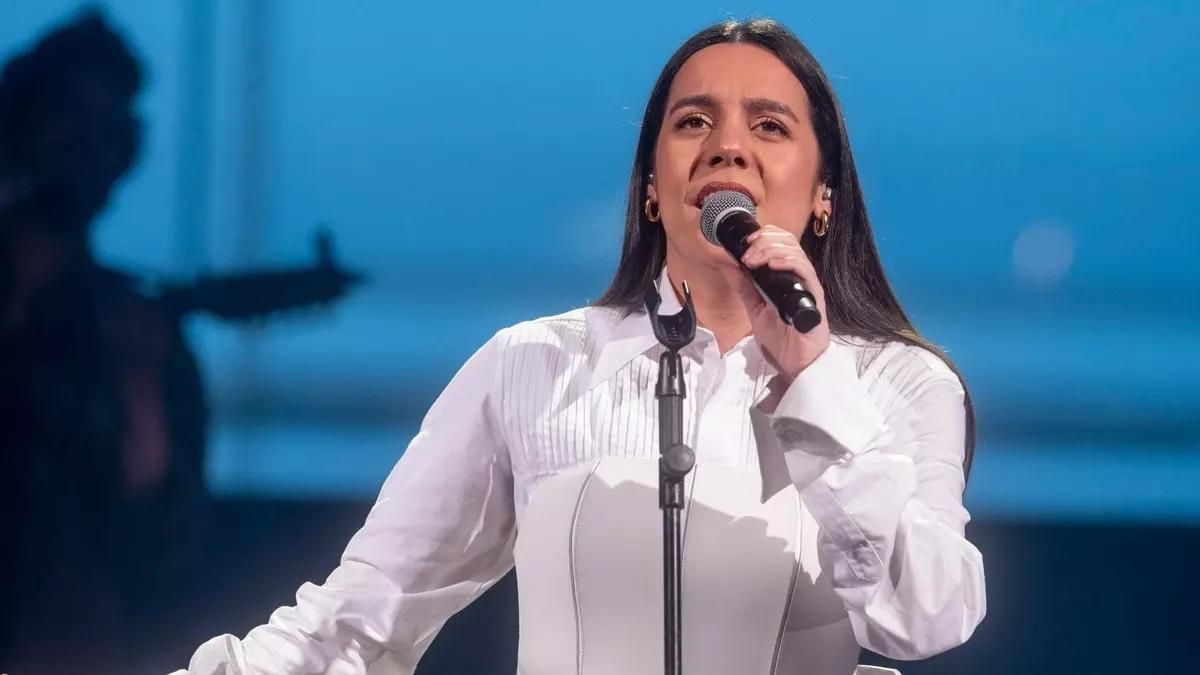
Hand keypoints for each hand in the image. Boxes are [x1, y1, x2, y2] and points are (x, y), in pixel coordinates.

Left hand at [721, 225, 829, 382]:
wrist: (795, 363)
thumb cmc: (781, 337)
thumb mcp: (754, 308)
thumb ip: (744, 286)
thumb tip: (728, 265)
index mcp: (786, 276)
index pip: (780, 242)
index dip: (763, 236)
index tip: (743, 243)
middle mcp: (799, 276)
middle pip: (788, 241)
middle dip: (764, 240)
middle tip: (746, 252)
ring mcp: (808, 284)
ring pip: (795, 251)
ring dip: (770, 249)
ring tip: (752, 259)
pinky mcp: (814, 295)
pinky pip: (804, 270)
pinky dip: (786, 261)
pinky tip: (772, 264)